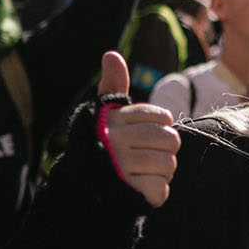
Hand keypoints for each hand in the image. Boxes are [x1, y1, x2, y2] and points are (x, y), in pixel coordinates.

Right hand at [97, 51, 178, 208]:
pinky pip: (160, 189)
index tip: (141, 138)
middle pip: (171, 140)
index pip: (163, 118)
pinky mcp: (125, 191)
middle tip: (144, 160)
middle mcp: (113, 139)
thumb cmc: (99, 148)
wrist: (77, 194)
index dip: (159, 130)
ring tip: (140, 175)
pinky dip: (155, 194)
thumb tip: (111, 54)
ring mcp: (118, 165)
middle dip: (164, 153)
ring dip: (160, 175)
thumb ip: (112, 86)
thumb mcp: (104, 116)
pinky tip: (138, 191)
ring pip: (168, 165)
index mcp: (113, 119)